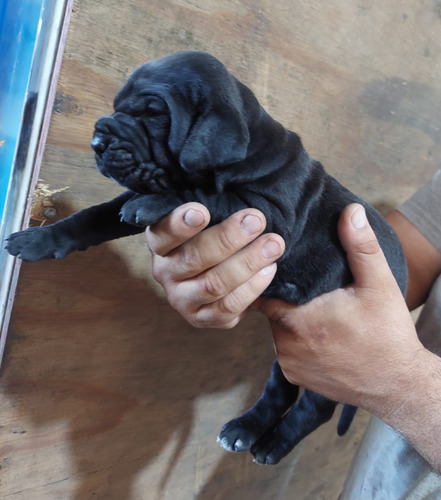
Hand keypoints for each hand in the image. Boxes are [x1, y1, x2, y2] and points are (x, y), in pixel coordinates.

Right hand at [146, 203, 284, 328]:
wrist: (220, 273)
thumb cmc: (215, 235)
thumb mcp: (208, 218)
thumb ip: (214, 205)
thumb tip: (239, 181)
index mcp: (161, 244)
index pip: (162, 234)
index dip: (179, 224)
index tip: (201, 210)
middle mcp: (165, 273)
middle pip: (193, 259)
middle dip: (227, 239)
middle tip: (256, 220)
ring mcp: (182, 299)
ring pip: (213, 285)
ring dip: (247, 263)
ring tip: (274, 244)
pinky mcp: (201, 319)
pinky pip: (227, 308)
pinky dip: (251, 289)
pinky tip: (269, 269)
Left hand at [254, 204, 426, 417]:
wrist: (398, 386)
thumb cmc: (388, 334)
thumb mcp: (379, 285)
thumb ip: (361, 247)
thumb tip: (351, 211)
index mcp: (298, 319)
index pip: (263, 290)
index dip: (269, 275)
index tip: (279, 264)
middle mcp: (285, 345)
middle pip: (270, 308)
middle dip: (284, 296)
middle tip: (302, 284)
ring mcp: (288, 364)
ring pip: (276, 330)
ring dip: (289, 318)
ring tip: (310, 306)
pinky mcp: (295, 377)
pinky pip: (285, 349)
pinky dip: (295, 339)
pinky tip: (315, 331)